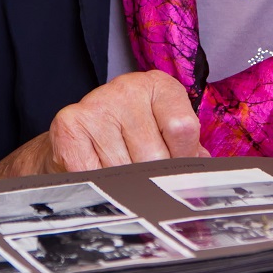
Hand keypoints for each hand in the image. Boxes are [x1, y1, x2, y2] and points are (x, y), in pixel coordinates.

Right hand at [0, 71, 207, 178]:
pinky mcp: (69, 124)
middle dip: (152, 177)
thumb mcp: (163, 136)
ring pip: (124, 170)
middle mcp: (128, 87)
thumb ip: (188, 152)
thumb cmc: (130, 139)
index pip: (182, 128)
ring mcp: (96, 103)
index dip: (180, 158)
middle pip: (154, 156)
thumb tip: (203, 181)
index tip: (173, 166)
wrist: (77, 138)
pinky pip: (93, 174)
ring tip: (118, 173)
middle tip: (142, 175)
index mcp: (160, 86)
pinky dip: (98, 186)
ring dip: (124, 184)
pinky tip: (98, 173)